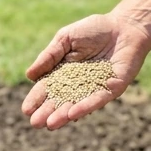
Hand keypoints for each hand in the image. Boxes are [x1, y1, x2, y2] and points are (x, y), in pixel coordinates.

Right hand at [21, 12, 150, 129]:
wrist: (125, 25)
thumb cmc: (94, 29)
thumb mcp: (65, 39)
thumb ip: (49, 56)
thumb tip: (29, 76)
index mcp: (64, 73)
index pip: (48, 88)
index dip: (37, 99)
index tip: (26, 110)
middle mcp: (79, 85)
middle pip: (60, 101)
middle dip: (48, 112)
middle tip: (35, 123)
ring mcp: (95, 88)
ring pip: (77, 104)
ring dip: (64, 115)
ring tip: (50, 124)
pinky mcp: (112, 89)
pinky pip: (97, 99)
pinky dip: (85, 107)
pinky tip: (73, 114)